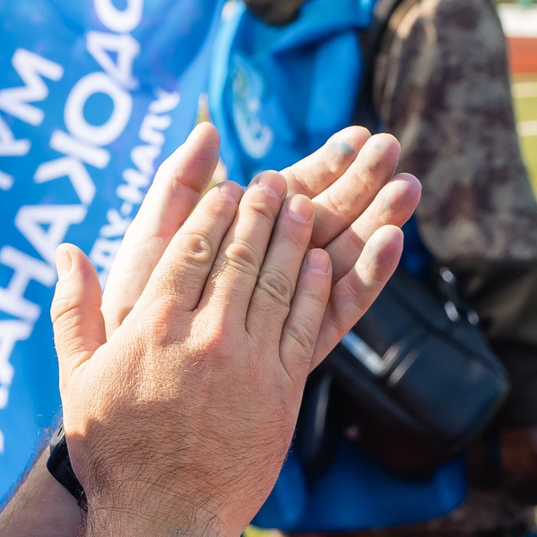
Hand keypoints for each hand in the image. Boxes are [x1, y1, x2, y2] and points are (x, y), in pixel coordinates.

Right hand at [49, 172, 332, 536]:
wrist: (164, 522)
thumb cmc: (114, 454)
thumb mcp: (77, 378)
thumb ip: (73, 311)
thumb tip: (67, 251)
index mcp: (153, 327)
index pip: (191, 247)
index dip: (214, 209)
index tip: (228, 185)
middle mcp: (203, 336)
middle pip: (240, 255)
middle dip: (260, 211)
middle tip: (274, 181)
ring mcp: (248, 363)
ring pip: (277, 282)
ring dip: (293, 238)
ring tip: (303, 206)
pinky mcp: (282, 392)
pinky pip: (305, 326)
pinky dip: (314, 289)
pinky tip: (320, 263)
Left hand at [101, 122, 416, 364]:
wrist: (130, 405)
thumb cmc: (128, 315)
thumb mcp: (148, 243)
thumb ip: (176, 190)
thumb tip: (207, 131)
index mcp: (235, 244)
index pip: (288, 195)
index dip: (323, 163)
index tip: (359, 134)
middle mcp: (262, 278)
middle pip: (322, 221)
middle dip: (357, 183)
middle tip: (390, 147)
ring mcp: (280, 315)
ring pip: (338, 258)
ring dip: (373, 219)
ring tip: (408, 185)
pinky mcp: (294, 354)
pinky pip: (337, 310)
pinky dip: (365, 277)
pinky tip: (391, 241)